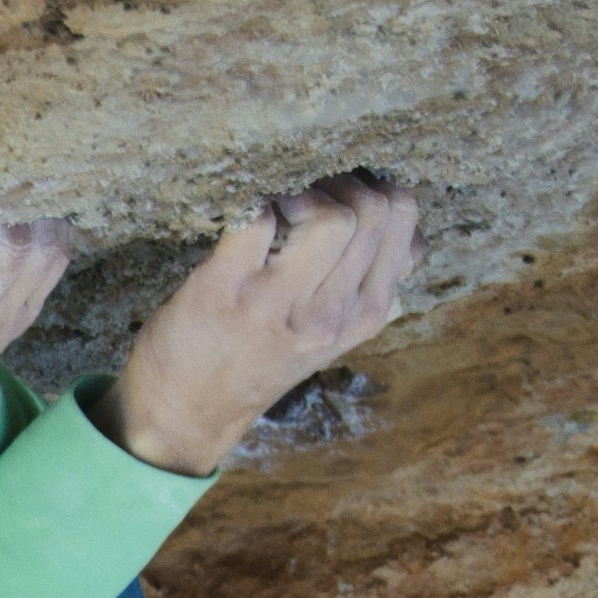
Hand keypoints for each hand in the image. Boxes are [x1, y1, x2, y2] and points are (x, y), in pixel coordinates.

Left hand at [101, 170, 418, 474]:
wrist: (185, 415)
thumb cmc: (257, 362)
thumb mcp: (332, 335)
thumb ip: (366, 288)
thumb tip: (412, 239)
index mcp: (363, 316)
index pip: (405, 225)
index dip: (376, 191)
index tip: (343, 195)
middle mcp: (330, 312)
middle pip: (374, 210)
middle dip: (343, 182)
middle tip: (310, 190)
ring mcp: (278, 302)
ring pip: (332, 215)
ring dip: (305, 190)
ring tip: (281, 204)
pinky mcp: (225, 288)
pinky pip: (258, 218)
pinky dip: (254, 202)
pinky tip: (245, 217)